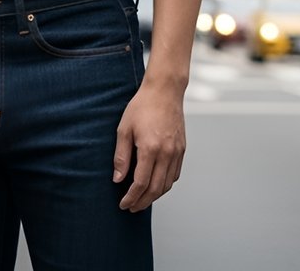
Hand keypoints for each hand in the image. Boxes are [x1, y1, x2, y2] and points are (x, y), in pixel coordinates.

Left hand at [113, 81, 185, 211]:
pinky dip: (165, 184)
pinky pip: (175, 174)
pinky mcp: (182, 149)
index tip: (123, 204)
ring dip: (155, 196)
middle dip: (143, 202)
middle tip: (132, 208)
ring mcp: (176, 152)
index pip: (141, 183)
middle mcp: (166, 153)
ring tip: (142, 199)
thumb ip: (121, 156)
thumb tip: (118, 179)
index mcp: (150, 149)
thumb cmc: (142, 107)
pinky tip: (155, 184)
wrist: (164, 91)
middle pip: (156, 189)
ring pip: (167, 184)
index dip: (131, 197)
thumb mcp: (124, 129)